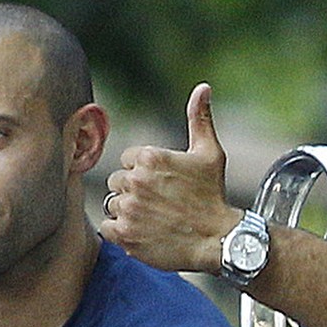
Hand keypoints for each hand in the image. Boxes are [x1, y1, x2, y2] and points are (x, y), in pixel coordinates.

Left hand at [100, 82, 239, 273]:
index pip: (127, 160)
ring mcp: (128, 208)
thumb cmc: (213, 195)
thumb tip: (203, 87)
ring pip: (113, 204)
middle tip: (159, 203)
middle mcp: (135, 181)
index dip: (144, 172)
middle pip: (117, 182)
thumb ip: (200, 118)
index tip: (163, 184)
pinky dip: (121, 231)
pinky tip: (142, 231)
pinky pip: (107, 227)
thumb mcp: (210, 153)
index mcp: (149, 157)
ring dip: (128, 211)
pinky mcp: (124, 234)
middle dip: (134, 191)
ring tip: (153, 219)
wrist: (218, 239)